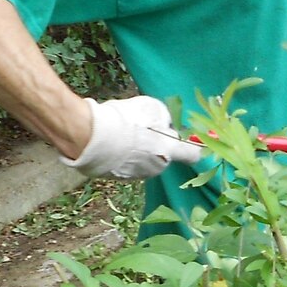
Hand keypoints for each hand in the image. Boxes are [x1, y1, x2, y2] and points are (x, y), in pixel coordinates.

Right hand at [63, 96, 202, 179]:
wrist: (93, 137)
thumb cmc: (127, 120)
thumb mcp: (152, 108)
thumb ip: (165, 118)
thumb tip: (167, 124)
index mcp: (169, 151)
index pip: (193, 155)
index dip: (194, 147)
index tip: (192, 141)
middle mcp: (157, 168)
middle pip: (165, 156)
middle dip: (158, 144)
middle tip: (144, 128)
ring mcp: (137, 175)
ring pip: (144, 160)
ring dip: (139, 149)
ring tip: (124, 133)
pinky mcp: (119, 178)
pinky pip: (127, 165)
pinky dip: (124, 156)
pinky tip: (112, 142)